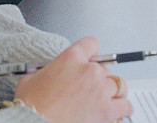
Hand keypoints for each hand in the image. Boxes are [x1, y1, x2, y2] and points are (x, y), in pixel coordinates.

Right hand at [14, 37, 133, 122]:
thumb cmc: (31, 105)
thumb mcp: (30, 79)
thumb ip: (45, 72)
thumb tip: (45, 76)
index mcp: (71, 58)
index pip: (91, 44)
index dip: (92, 52)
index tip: (92, 60)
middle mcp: (89, 71)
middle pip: (106, 68)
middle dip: (100, 78)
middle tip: (94, 88)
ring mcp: (100, 90)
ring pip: (119, 86)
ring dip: (116, 93)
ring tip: (113, 99)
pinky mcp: (107, 110)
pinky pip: (125, 107)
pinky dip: (123, 110)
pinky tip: (120, 113)